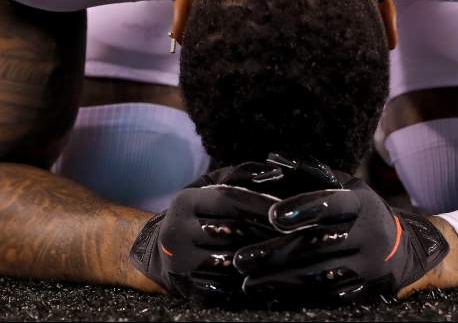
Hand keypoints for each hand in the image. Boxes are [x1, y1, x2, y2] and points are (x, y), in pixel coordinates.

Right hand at [128, 162, 283, 302]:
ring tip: (286, 250)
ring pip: (230, 257)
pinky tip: (267, 271)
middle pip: (231, 228)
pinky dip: (248, 276)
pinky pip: (225, 282)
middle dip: (265, 230)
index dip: (259, 202)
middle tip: (294, 230)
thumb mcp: (210, 188)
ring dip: (260, 254)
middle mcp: (177, 230)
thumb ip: (239, 176)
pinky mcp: (189, 285)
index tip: (285, 207)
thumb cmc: (199, 215)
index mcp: (185, 201)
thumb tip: (274, 172)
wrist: (163, 253)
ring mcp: (181, 261)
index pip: (228, 198)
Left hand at [232, 166, 449, 303]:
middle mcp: (369, 234)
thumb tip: (273, 160)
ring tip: (247, 282)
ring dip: (279, 280)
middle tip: (242, 258)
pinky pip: (326, 296)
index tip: (273, 215)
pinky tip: (268, 295)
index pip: (332, 204)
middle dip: (276, 253)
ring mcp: (368, 266)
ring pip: (319, 275)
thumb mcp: (344, 186)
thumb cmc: (357, 210)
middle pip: (318, 245)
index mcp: (360, 203)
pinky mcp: (363, 290)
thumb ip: (309, 175)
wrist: (401, 250)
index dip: (305, 208)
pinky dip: (294, 297)